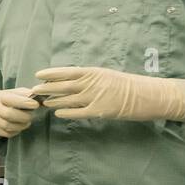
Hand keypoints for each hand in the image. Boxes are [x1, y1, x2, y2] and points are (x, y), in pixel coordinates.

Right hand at [0, 88, 39, 137]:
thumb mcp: (9, 92)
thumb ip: (23, 93)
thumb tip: (38, 94)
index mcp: (0, 98)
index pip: (13, 100)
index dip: (25, 102)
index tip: (35, 104)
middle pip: (10, 114)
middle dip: (24, 116)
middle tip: (30, 114)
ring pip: (10, 126)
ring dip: (22, 125)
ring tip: (26, 120)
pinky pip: (8, 134)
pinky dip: (17, 130)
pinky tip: (18, 125)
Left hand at [33, 66, 184, 121]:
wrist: (150, 95)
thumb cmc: (130, 85)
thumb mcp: (109, 75)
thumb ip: (92, 78)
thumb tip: (75, 80)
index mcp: (94, 72)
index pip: (67, 72)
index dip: (51, 73)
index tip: (38, 74)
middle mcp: (92, 84)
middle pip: (63, 86)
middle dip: (47, 88)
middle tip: (34, 91)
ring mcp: (94, 98)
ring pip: (67, 99)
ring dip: (53, 101)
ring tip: (43, 102)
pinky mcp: (99, 112)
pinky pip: (77, 112)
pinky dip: (65, 112)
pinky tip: (57, 113)